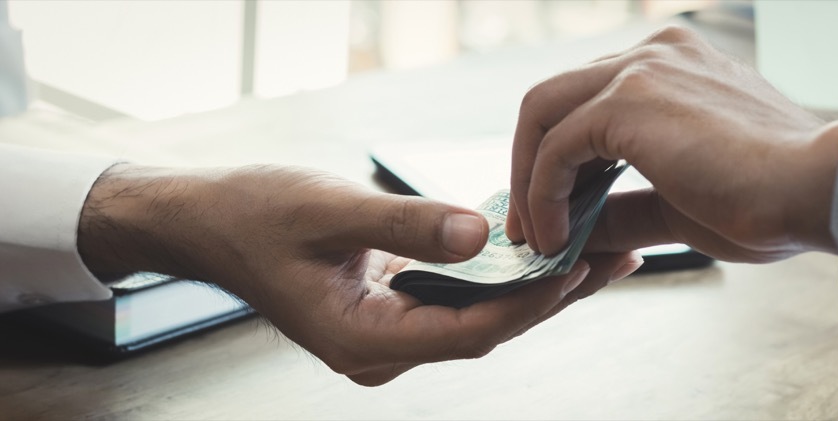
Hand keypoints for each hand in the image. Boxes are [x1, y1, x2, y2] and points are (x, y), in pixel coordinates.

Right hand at [77, 164, 642, 385]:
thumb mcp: (329, 212)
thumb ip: (406, 227)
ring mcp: (386, 333)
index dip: (530, 302)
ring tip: (594, 253)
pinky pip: (457, 300)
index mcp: (364, 340)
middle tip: (614, 258)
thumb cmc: (252, 217)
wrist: (205, 222)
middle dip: (551, 295)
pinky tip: (533, 251)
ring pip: (477, 316)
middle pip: (485, 329)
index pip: (470, 330)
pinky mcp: (389, 310)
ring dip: (532, 286)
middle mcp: (381, 349)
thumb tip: (482, 236)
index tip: (580, 267)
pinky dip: (498, 277)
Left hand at [507, 26, 837, 262]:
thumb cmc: (767, 201)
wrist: (816, 190)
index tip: (555, 210)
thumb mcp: (678, 204)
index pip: (588, 103)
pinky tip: (556, 237)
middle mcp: (651, 54)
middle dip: (530, 166)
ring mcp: (638, 69)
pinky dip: (542, 195)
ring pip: (542, 115)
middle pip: (553, 100)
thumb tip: (577, 233)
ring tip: (538, 238)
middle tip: (530, 225)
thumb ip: (623, 209)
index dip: (559, 159)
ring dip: (528, 181)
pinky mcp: (627, 100)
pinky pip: (556, 149)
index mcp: (670, 67)